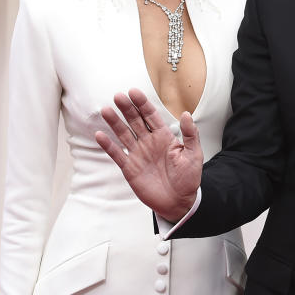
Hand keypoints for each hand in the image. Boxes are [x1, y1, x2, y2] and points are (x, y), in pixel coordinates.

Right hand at [95, 89, 201, 221]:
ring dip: (115, 123)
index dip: (142, 104)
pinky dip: (108, 145)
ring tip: (106, 110)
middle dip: (127, 109)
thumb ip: (190, 135)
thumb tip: (186, 114)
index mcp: (164, 136)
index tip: (134, 92)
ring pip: (123, 134)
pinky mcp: (129, 168)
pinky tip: (99, 135)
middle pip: (135, 121)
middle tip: (118, 96)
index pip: (151, 115)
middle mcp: (149, 142)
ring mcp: (138, 154)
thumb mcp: (194, 155)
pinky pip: (117, 154)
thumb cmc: (188, 178)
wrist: (179, 202)